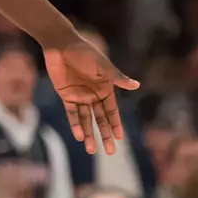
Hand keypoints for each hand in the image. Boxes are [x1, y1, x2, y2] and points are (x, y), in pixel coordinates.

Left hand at [43, 38, 139, 154]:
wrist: (60, 44)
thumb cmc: (84, 52)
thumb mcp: (102, 65)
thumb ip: (116, 77)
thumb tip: (136, 85)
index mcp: (105, 88)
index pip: (112, 111)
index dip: (116, 125)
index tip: (120, 139)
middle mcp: (93, 94)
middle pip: (101, 119)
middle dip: (105, 135)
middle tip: (111, 152)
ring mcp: (80, 96)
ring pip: (86, 119)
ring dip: (89, 134)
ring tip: (92, 150)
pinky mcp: (66, 95)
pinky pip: (72, 113)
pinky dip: (75, 124)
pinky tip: (79, 136)